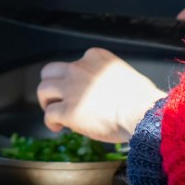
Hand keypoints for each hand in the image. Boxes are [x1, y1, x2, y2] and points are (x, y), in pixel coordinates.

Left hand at [36, 48, 166, 142]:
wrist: (141, 112)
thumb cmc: (141, 99)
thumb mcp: (123, 74)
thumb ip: (106, 77)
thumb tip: (101, 93)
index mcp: (94, 57)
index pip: (74, 63)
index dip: (73, 79)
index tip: (80, 92)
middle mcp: (79, 68)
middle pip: (49, 71)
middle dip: (50, 84)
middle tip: (55, 97)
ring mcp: (71, 89)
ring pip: (43, 90)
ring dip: (46, 101)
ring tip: (52, 111)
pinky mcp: (68, 110)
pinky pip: (49, 114)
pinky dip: (50, 122)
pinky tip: (57, 127)